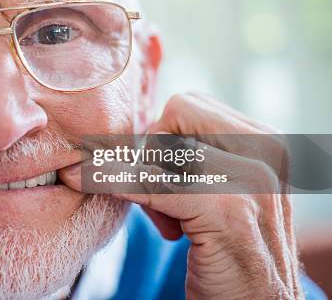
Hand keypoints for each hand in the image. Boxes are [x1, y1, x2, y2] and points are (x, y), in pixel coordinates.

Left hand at [60, 92, 301, 298]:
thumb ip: (191, 159)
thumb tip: (125, 140)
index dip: (163, 137)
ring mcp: (250, 179)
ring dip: (145, 183)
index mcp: (266, 142)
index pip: (188, 106)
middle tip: (163, 198)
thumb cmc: (232, 251)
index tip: (163, 177)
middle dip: (154, 153)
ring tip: (173, 224)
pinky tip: (91, 182)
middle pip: (175, 116)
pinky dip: (114, 183)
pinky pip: (148, 183)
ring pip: (161, 150)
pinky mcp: (226, 208)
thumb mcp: (219, 192)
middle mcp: (266, 153)